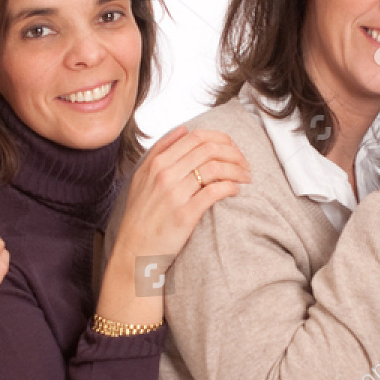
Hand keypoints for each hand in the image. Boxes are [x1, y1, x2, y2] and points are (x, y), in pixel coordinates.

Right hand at [110, 124, 250, 263]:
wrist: (134, 250)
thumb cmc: (141, 215)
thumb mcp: (142, 177)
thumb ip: (160, 150)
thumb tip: (183, 129)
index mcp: (157, 162)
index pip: (196, 137)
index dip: (221, 139)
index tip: (232, 149)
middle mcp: (164, 174)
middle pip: (209, 149)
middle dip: (233, 153)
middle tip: (244, 163)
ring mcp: (174, 194)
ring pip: (215, 168)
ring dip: (236, 170)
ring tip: (245, 177)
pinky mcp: (185, 215)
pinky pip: (214, 192)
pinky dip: (230, 187)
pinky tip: (235, 191)